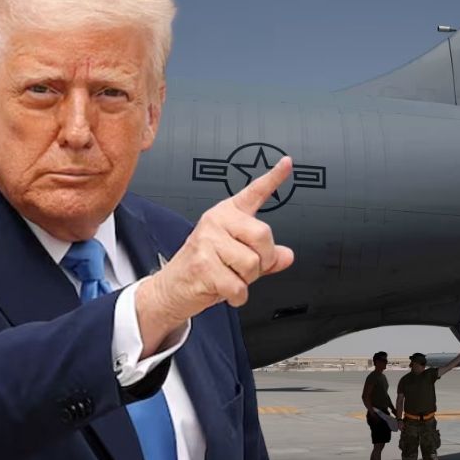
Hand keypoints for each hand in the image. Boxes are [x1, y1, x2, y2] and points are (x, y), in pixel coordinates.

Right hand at [137, 158, 294, 348]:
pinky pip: (238, 285)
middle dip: (264, 260)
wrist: (171, 288)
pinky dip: (237, 296)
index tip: (287, 163)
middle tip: (248, 268)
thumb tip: (287, 256)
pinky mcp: (202, 264)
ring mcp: (207, 241)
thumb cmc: (205, 269)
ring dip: (247, 280)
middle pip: (263, 235)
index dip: (273, 178)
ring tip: (230, 277)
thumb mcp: (238, 257)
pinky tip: (224, 290)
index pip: (254, 192)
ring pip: (252, 264)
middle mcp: (217, 221)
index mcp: (228, 214)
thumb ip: (264, 254)